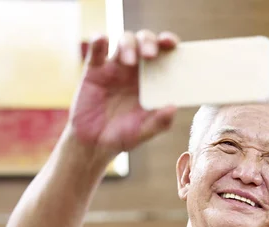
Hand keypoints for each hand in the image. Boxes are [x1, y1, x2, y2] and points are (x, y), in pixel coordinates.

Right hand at [68, 30, 178, 160]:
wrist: (94, 144)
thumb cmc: (123, 136)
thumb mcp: (144, 132)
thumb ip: (160, 121)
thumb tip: (174, 107)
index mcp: (153, 81)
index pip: (164, 55)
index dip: (169, 44)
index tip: (172, 44)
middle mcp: (136, 70)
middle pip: (145, 42)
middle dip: (149, 42)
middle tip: (150, 55)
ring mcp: (115, 68)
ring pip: (124, 41)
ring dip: (128, 45)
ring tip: (129, 62)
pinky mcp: (94, 71)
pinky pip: (96, 52)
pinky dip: (98, 42)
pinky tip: (103, 40)